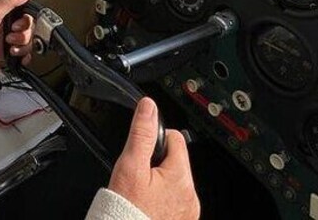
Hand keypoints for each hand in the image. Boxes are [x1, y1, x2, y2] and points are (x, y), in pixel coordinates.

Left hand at [0, 0, 34, 65]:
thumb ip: (11, 0)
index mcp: (8, 16)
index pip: (29, 19)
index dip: (26, 24)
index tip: (16, 26)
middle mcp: (10, 28)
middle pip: (31, 33)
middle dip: (23, 37)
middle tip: (9, 37)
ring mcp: (10, 42)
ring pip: (28, 45)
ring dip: (22, 48)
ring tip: (10, 48)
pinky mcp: (8, 54)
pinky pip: (23, 56)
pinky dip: (24, 57)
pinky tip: (19, 57)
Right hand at [108, 98, 199, 219]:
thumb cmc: (126, 210)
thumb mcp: (130, 165)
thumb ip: (141, 134)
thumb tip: (149, 107)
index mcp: (180, 177)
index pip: (176, 139)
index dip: (156, 139)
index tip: (142, 151)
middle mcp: (190, 196)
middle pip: (176, 162)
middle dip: (157, 163)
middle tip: (137, 176)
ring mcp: (187, 213)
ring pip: (174, 183)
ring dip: (159, 182)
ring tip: (139, 193)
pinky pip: (174, 203)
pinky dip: (161, 201)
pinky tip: (145, 206)